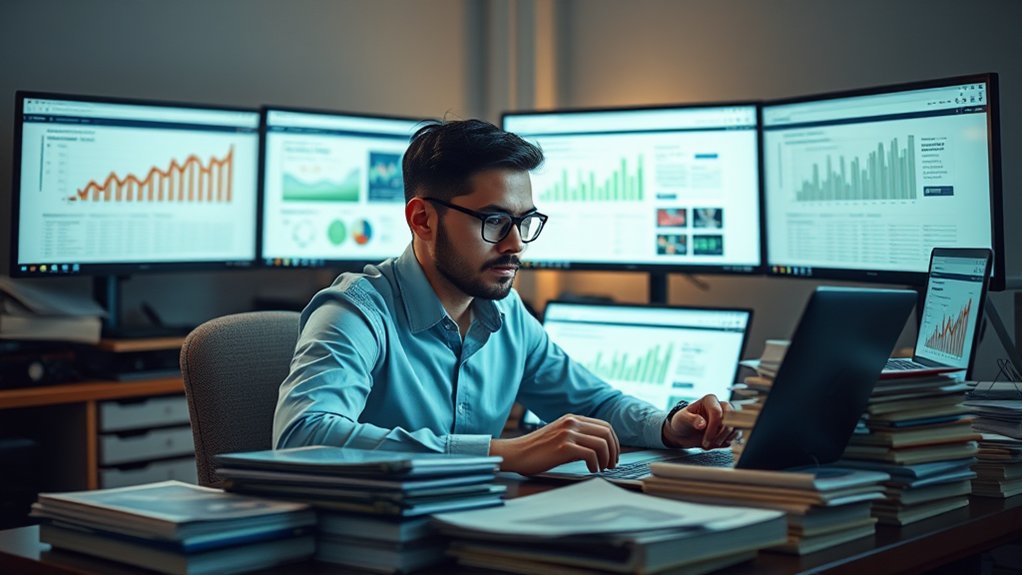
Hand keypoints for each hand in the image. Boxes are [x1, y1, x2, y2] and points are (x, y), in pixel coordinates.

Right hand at [489, 414, 619, 474]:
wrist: (516, 453)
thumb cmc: (536, 449)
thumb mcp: (559, 436)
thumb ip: (576, 437)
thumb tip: (598, 449)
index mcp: (572, 419)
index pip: (604, 426)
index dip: (613, 441)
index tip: (613, 455)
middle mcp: (572, 422)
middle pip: (606, 433)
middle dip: (614, 450)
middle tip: (612, 464)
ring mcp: (568, 433)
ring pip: (601, 443)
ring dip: (606, 458)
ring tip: (602, 468)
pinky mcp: (564, 447)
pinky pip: (590, 454)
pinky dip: (596, 464)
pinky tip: (592, 470)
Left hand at [662, 394, 737, 449]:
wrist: (683, 432)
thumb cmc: (682, 422)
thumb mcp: (682, 419)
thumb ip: (691, 419)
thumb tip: (702, 424)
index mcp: (710, 400)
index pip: (717, 412)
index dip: (713, 428)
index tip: (706, 440)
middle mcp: (721, 406)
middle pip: (731, 419)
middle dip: (721, 435)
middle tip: (709, 444)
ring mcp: (727, 418)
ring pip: (736, 428)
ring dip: (724, 439)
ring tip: (710, 445)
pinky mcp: (730, 428)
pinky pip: (736, 435)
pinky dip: (727, 442)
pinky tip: (715, 444)